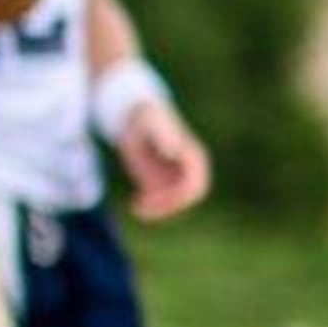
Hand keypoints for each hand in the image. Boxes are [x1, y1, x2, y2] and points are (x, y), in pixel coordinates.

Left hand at [116, 94, 213, 221]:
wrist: (132, 116)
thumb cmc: (145, 117)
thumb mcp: (153, 124)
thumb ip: (164, 137)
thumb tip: (174, 151)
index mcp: (192, 157)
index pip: (195, 186)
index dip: (179, 196)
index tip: (157, 197)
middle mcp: (186, 170)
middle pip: (185, 198)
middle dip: (167, 206)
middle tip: (146, 207)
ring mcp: (172, 177)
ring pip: (172, 203)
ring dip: (157, 209)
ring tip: (137, 208)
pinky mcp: (157, 182)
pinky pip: (157, 201)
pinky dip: (148, 207)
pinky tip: (133, 205)